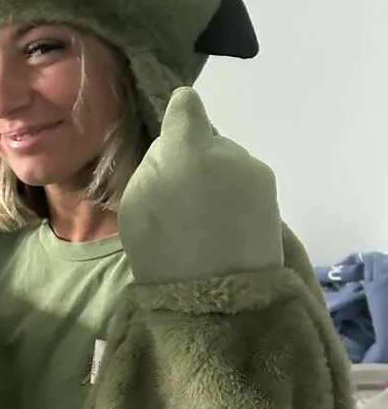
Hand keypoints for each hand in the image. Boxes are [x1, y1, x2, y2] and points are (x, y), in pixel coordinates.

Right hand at [117, 87, 283, 283]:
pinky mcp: (274, 199)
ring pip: (230, 164)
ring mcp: (256, 175)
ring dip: (219, 181)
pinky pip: (246, 186)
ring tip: (207, 222)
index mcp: (187, 150)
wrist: (220, 302)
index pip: (186, 106)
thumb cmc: (163, 254)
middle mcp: (228, 152)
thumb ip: (155, 164)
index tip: (172, 143)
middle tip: (184, 201)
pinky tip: (227, 231)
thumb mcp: (136, 206)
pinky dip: (235, 201)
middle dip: (196, 160)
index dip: (178, 118)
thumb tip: (172, 148)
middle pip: (208, 140)